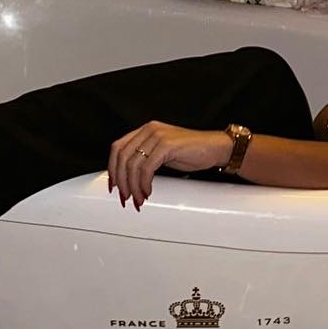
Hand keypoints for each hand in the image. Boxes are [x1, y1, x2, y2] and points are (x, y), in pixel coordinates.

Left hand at [108, 121, 233, 209]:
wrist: (215, 147)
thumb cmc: (191, 152)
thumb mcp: (162, 153)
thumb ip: (146, 159)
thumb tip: (128, 179)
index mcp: (146, 130)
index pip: (118, 147)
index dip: (112, 168)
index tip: (113, 185)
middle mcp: (149, 130)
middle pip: (122, 157)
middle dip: (121, 181)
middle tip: (125, 197)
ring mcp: (158, 136)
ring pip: (133, 164)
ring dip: (133, 186)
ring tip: (138, 199)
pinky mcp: (167, 145)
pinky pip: (147, 168)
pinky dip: (144, 183)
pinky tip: (148, 191)